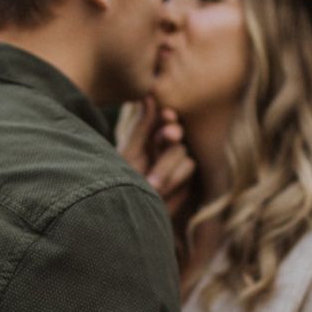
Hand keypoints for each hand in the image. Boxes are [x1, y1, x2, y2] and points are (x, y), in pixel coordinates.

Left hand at [117, 98, 194, 215]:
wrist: (127, 216)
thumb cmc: (121, 184)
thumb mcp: (129, 154)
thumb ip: (141, 126)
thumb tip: (149, 95)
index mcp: (146, 138)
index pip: (162, 120)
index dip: (166, 117)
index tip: (167, 114)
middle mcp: (163, 150)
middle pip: (176, 136)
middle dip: (172, 136)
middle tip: (169, 135)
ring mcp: (177, 166)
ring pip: (185, 155)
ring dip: (169, 167)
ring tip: (152, 184)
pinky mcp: (187, 182)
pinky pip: (190, 172)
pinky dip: (175, 180)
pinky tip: (160, 191)